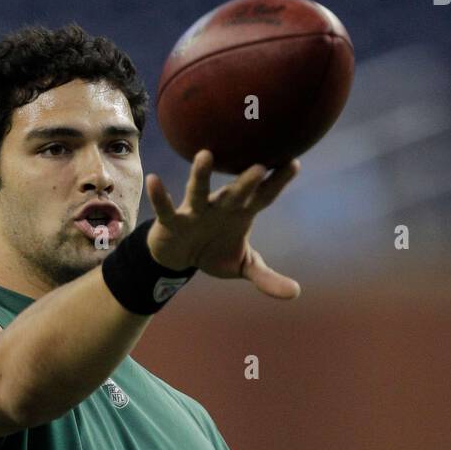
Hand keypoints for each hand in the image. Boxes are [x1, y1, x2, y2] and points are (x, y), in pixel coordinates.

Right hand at [145, 149, 300, 298]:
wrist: (180, 257)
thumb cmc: (214, 251)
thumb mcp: (243, 266)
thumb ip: (267, 278)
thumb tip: (296, 293)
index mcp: (241, 213)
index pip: (263, 197)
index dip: (278, 182)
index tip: (295, 163)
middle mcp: (220, 207)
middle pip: (235, 193)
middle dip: (246, 182)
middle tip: (260, 166)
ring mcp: (195, 212)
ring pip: (199, 192)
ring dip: (201, 176)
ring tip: (204, 155)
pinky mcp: (172, 222)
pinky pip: (166, 209)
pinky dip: (159, 197)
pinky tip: (154, 180)